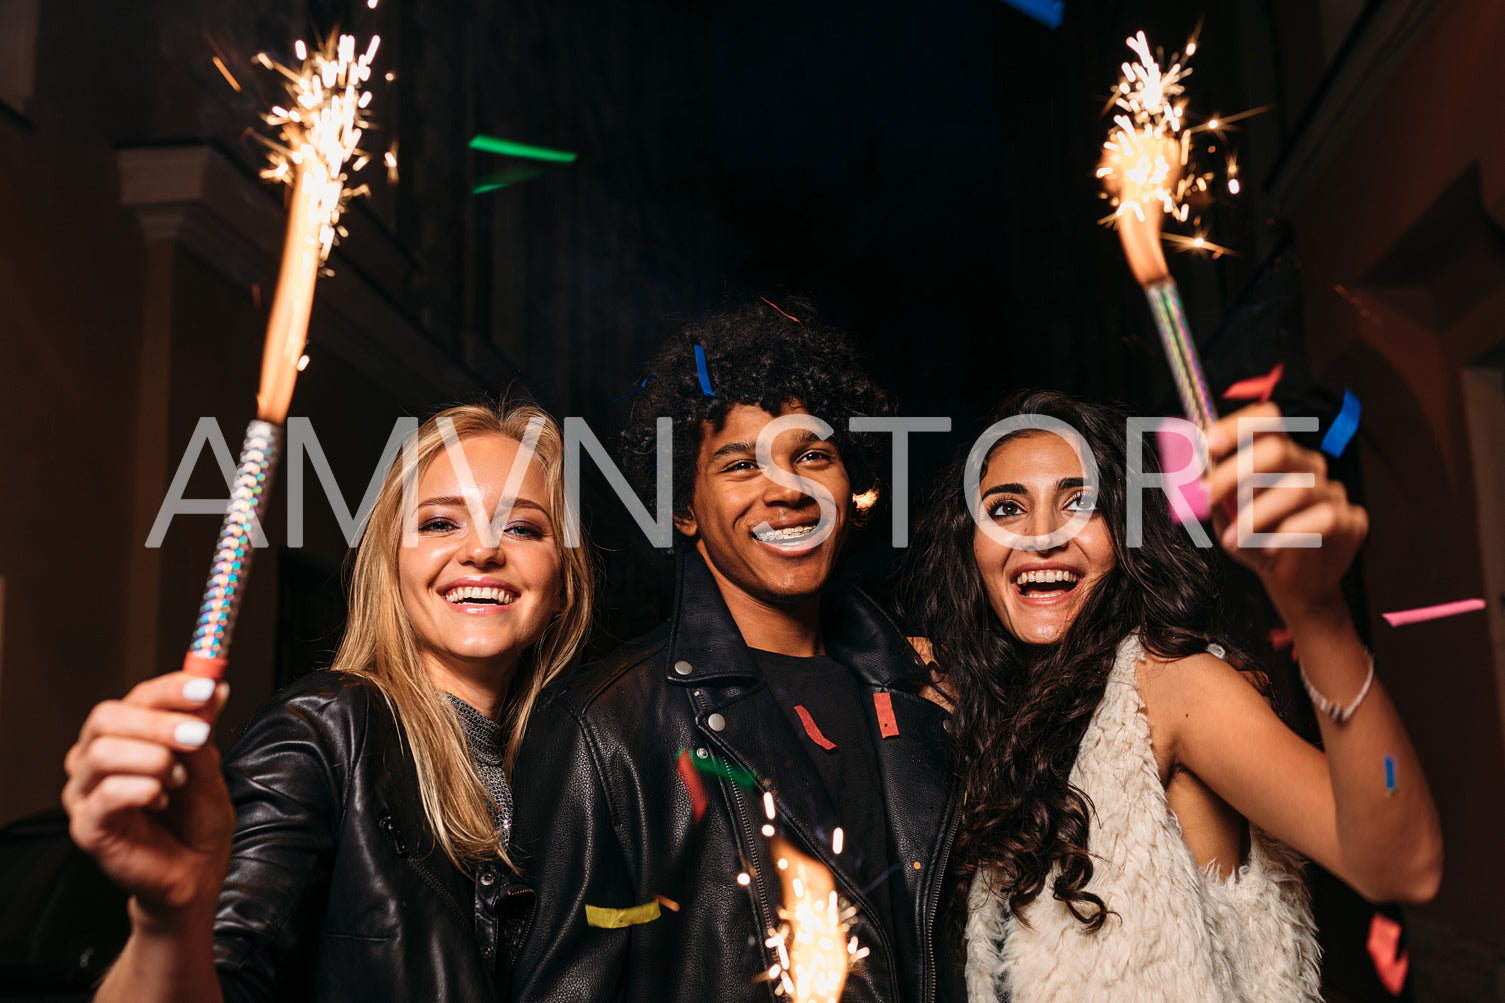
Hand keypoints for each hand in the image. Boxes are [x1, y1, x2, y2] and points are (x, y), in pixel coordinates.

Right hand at [62, 672, 234, 923]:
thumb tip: (213, 687)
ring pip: (101, 753)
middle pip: (106, 718)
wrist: (195, 871)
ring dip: (153, 760)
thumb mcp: (208, 766)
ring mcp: (85, 793)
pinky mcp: (86, 826)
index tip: (206, 687)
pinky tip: (161, 800)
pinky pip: (105, 794)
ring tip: (179, 780)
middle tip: (197, 735)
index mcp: (125, 736)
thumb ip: (202, 729)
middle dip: (158, 722)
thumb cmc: (196, 819)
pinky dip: (142, 790)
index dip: (171, 688)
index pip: (136, 697)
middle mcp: (96, 758)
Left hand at [1203, 402, 1368, 615]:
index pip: (1268, 419)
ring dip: (1256, 515)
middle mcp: (1309, 467)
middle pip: (1278, 450)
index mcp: (1280, 455)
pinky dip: (1290, 534)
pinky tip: (1269, 549)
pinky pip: (1324, 518)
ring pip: (1298, 488)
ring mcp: (1333, 492)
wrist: (1294, 584)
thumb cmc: (1256, 540)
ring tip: (1232, 539)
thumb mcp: (1224, 515)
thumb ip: (1210, 489)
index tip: (1209, 443)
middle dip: (1235, 472)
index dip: (1239, 425)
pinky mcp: (1352, 521)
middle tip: (1206, 495)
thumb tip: (1189, 465)